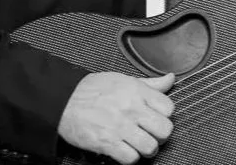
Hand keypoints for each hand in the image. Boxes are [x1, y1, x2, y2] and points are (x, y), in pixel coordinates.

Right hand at [58, 71, 175, 164]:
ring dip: (147, 149)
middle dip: (160, 135)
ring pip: (150, 147)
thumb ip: (150, 84)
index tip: (157, 117)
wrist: (64, 100)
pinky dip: (130, 158)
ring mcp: (120, 126)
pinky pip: (131, 158)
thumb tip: (170, 79)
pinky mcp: (107, 143)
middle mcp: (131, 108)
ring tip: (139, 144)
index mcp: (137, 91)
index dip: (165, 115)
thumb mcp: (124, 80)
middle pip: (165, 130)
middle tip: (152, 134)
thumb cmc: (93, 90)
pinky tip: (125, 150)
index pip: (169, 108)